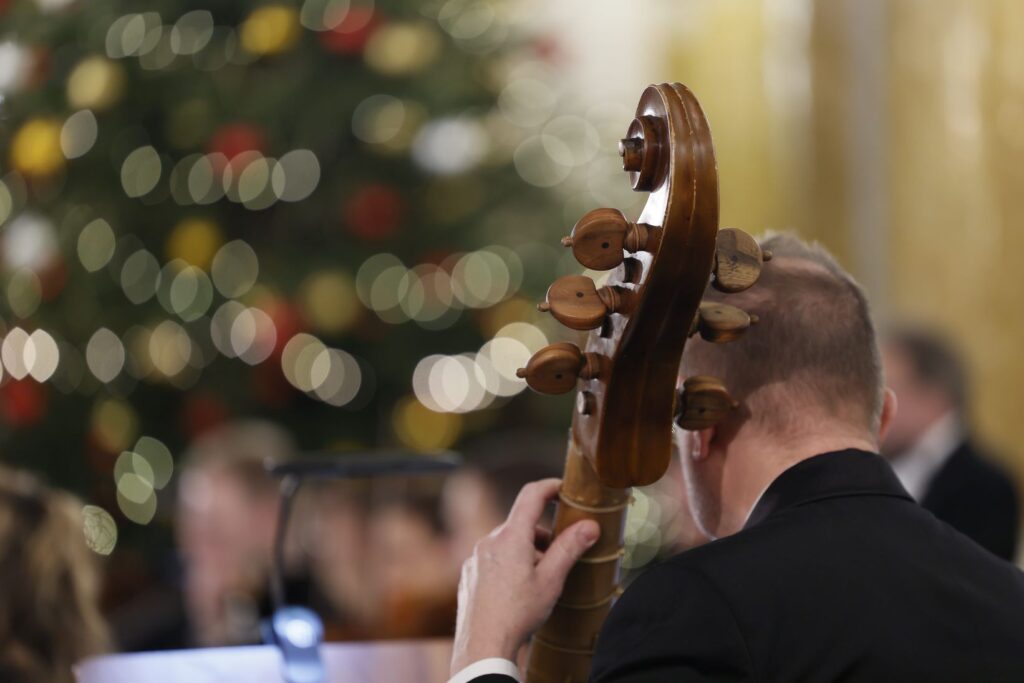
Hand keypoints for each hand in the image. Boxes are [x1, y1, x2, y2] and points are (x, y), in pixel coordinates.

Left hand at [450, 478, 599, 674]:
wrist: (483, 645)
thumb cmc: (518, 613)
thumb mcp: (551, 580)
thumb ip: (569, 548)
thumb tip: (590, 525)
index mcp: (511, 536)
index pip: (531, 495)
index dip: (550, 487)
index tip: (564, 489)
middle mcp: (489, 541)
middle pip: (520, 524)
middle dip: (542, 535)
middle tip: (558, 557)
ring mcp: (475, 557)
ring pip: (506, 543)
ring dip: (525, 552)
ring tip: (537, 581)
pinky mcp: (468, 574)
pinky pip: (492, 559)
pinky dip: (508, 565)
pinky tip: (516, 591)